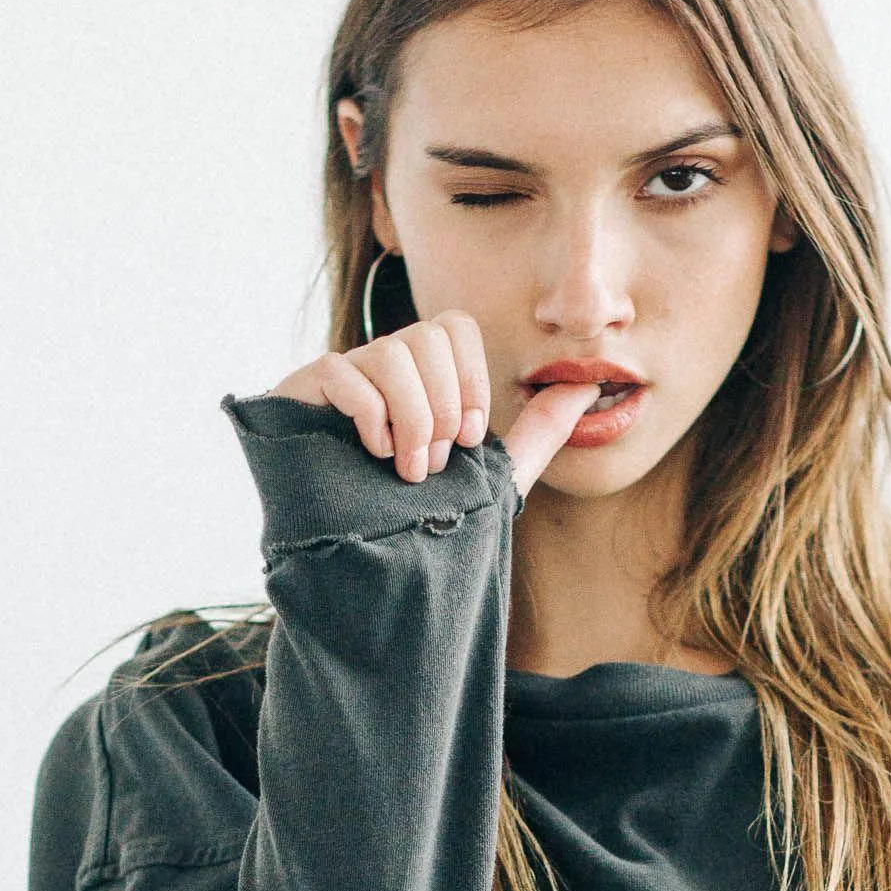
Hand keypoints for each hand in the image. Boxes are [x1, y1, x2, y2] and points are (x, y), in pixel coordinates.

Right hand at [269, 308, 597, 494]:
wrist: (360, 563)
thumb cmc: (421, 514)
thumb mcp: (492, 472)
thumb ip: (537, 432)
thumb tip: (588, 390)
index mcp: (424, 372)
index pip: (456, 327)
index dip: (473, 381)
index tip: (472, 439)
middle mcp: (383, 362)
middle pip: (427, 336)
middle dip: (444, 410)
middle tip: (434, 465)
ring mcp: (342, 373)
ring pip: (392, 353)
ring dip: (413, 422)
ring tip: (406, 471)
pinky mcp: (303, 389)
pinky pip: (345, 372)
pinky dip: (369, 418)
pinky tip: (369, 453)